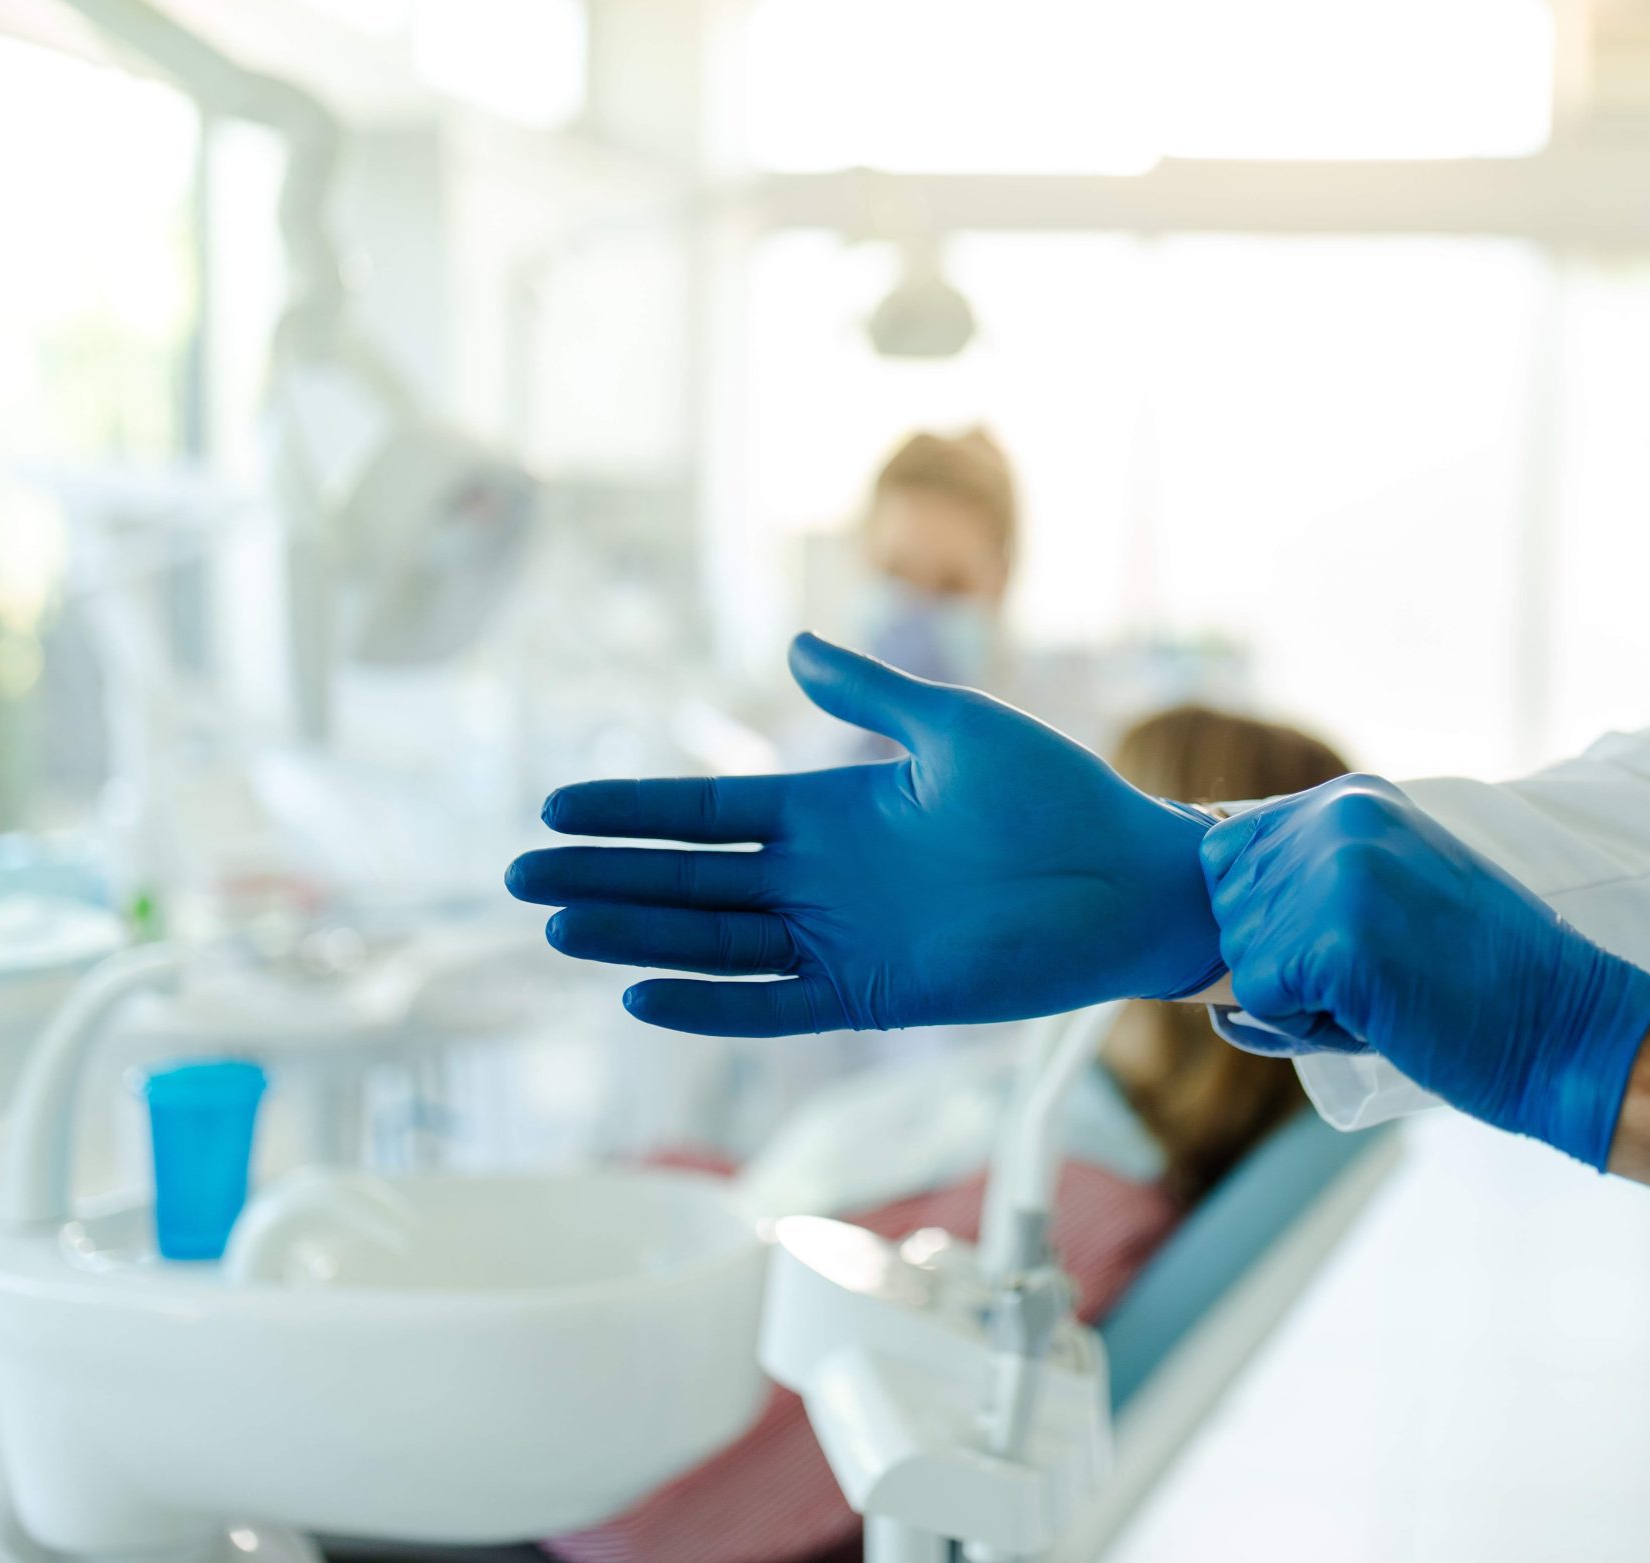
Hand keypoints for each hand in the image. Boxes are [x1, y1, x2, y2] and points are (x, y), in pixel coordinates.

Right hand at [506, 633, 1224, 1034]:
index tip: (558, 802)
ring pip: (715, 940)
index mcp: (834, 813)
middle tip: (519, 872)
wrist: (1130, 878)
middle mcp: (823, 880)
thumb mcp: (952, 728)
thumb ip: (869, 695)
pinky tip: (643, 994)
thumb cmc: (1059, 796)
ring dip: (638, 933)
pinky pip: (774, 1004)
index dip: (633, 810)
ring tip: (558, 924)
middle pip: (690, 879)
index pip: (707, 813)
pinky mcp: (873, 993)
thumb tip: (795, 645)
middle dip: (606, 874)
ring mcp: (842, 939)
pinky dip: (712, 1004)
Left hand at [1201, 776, 1649, 1167]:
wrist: (1564, 1027)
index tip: (1338, 940)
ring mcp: (1339, 873)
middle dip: (1277, 958)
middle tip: (1370, 972)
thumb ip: (1312, 870)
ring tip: (1381, 991)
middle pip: (1227, 906)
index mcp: (1354, 798)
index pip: (1228, 847)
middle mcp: (1340, 817)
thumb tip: (1207, 882)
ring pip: (1239, 955)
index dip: (1261, 914)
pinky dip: (1304, 1027)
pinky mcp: (1338, 938)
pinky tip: (1377, 1014)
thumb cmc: (1480, 975)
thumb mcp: (1395, 885)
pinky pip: (1257, 998)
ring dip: (1294, 995)